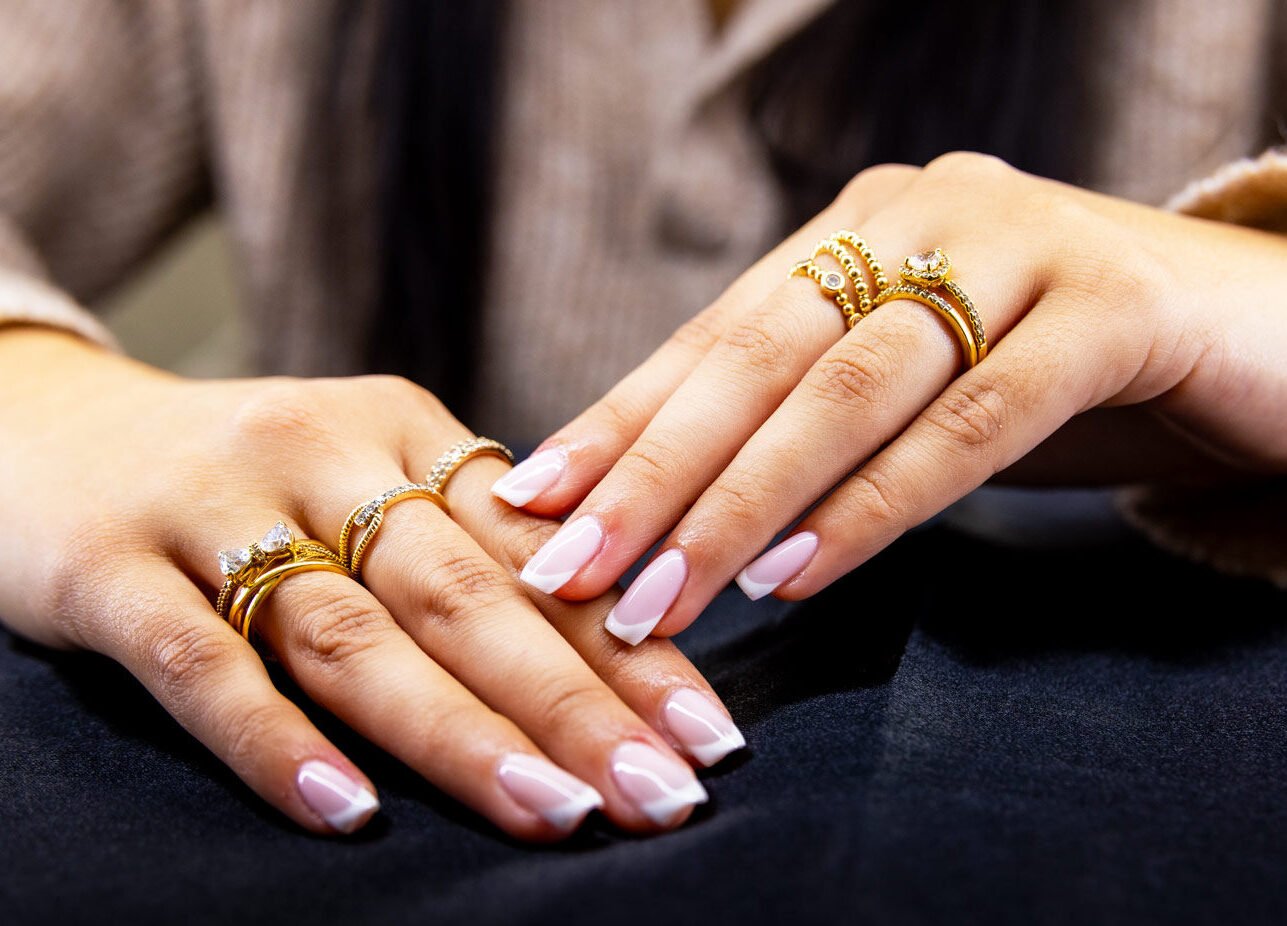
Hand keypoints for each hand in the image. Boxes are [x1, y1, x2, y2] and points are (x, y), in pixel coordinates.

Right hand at [0, 329, 742, 838]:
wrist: (52, 424)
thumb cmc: (246, 476)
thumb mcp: (362, 473)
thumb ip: (464, 538)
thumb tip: (611, 624)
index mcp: (404, 427)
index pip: (537, 550)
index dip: (630, 645)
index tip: (709, 735)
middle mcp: (322, 453)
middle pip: (467, 594)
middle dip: (578, 701)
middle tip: (666, 792)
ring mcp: (214, 506)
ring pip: (354, 632)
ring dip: (460, 731)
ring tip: (558, 813)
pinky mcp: (110, 567)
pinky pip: (199, 661)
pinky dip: (273, 739)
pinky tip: (346, 810)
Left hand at [493, 153, 1286, 641]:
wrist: (1270, 333)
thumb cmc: (1073, 371)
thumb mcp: (924, 384)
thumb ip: (817, 414)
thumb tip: (672, 505)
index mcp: (864, 225)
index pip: (714, 333)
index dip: (616, 421)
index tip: (529, 506)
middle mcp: (923, 213)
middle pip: (756, 356)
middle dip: (650, 473)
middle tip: (565, 571)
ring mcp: (1017, 245)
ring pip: (846, 387)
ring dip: (738, 504)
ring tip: (658, 600)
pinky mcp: (1108, 308)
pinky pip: (968, 421)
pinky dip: (872, 505)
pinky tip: (794, 577)